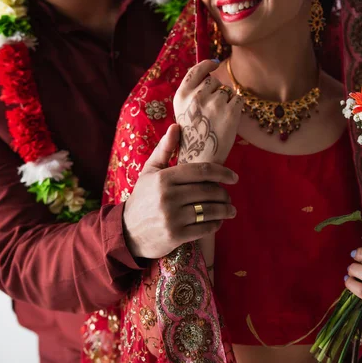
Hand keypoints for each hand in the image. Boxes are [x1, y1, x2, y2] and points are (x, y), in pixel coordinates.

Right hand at [123, 124, 238, 258]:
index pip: (201, 171)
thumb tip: (176, 126)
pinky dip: (216, 224)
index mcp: (163, 178)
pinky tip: (218, 221)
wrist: (127, 232)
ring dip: (225, 210)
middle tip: (228, 196)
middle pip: (208, 191)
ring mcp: (172, 217)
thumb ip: (164, 149)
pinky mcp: (175, 236)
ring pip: (210, 210)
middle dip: (223, 194)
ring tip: (230, 210)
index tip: (234, 177)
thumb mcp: (149, 171)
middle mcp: (168, 196)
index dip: (222, 173)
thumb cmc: (143, 198)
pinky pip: (205, 228)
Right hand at [174, 59, 243, 164]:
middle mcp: (197, 97)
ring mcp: (214, 104)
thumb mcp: (184, 111)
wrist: (200, 160)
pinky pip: (239, 99)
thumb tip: (209, 72)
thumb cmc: (193, 136)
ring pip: (228, 91)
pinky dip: (238, 108)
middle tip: (214, 110)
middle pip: (214, 80)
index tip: (214, 63)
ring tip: (220, 119)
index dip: (206, 65)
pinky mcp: (230, 113)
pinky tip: (230, 120)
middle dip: (218, 90)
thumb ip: (192, 93)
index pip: (196, 71)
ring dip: (228, 101)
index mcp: (182, 96)